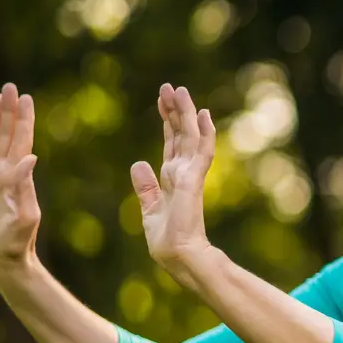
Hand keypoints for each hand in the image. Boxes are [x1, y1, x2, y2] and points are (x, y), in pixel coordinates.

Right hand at [0, 84, 41, 271]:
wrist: (4, 255)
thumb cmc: (18, 240)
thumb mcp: (25, 216)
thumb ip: (26, 188)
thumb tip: (30, 158)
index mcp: (19, 175)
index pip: (22, 140)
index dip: (23, 119)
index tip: (26, 98)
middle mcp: (8, 171)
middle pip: (10, 134)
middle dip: (10, 110)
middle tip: (11, 86)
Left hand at [132, 84, 216, 282]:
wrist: (177, 255)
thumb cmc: (166, 239)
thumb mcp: (148, 208)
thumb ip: (145, 186)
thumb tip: (138, 162)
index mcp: (173, 178)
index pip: (171, 143)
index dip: (168, 122)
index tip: (163, 102)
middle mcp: (184, 172)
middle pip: (180, 134)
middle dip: (175, 111)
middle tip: (169, 87)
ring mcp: (191, 175)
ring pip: (190, 136)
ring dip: (186, 113)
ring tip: (180, 90)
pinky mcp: (194, 180)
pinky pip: (201, 151)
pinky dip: (203, 132)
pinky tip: (202, 114)